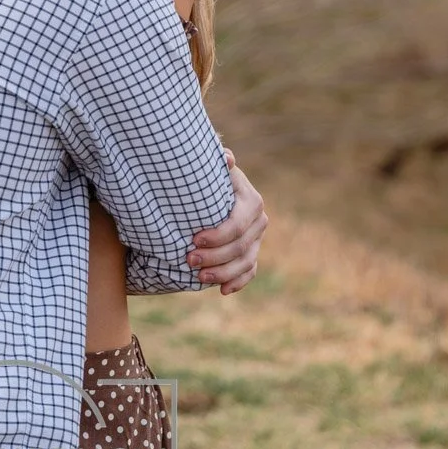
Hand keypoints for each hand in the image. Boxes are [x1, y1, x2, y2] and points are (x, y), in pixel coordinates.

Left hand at [187, 152, 267, 294]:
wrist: (210, 191)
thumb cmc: (207, 177)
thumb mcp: (210, 168)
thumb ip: (216, 164)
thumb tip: (227, 158)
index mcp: (251, 201)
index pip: (238, 225)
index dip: (218, 236)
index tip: (194, 239)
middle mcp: (259, 221)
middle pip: (241, 247)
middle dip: (215, 257)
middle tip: (189, 260)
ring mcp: (256, 239)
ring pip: (245, 262)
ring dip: (223, 273)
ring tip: (199, 278)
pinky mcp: (251, 253)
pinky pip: (249, 271)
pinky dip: (238, 282)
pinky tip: (223, 290)